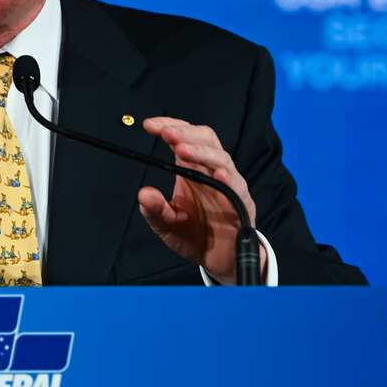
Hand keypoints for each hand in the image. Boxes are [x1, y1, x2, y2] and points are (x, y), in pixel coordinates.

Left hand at [137, 117, 263, 285]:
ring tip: (182, 149)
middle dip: (186, 132)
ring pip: (221, 158)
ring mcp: (229, 185)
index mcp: (192, 169)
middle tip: (166, 134)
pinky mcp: (241, 202)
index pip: (185, 137)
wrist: (220, 261)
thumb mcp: (167, 225)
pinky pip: (237, 186)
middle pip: (206, 138)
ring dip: (201, 152)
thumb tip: (144, 194)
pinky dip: (228, 178)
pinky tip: (218, 175)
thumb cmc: (194, 236)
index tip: (149, 126)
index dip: (170, 126)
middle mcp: (212, 171)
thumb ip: (154, 210)